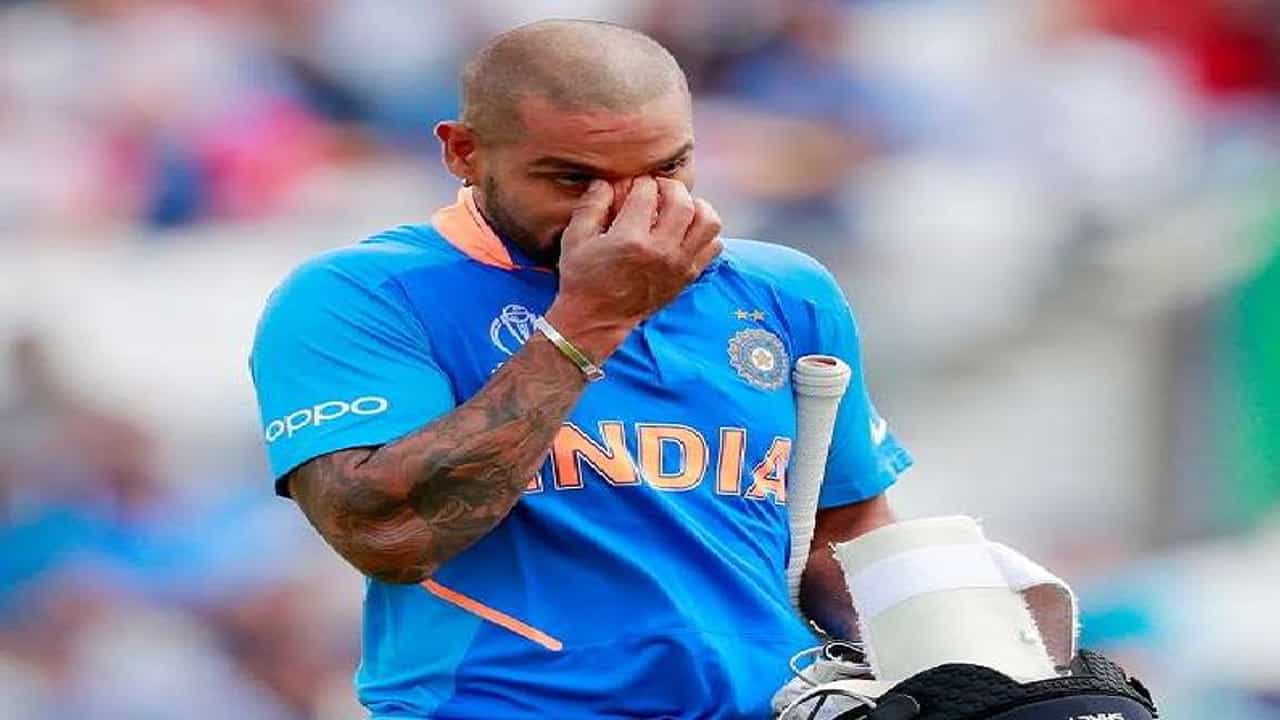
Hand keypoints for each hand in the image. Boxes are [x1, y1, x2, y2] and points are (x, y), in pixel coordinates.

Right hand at [547, 177, 721, 360]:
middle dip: (670, 187)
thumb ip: (591, 205)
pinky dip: (706, 234)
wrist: (596, 321)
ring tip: (680, 207)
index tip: (631, 187)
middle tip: (657, 189)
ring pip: (708, 222)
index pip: (647, 192)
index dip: (638, 182)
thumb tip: (605, 182)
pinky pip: (714, 247)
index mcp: (631, 240)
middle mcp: (661, 251)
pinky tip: (686, 232)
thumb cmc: (582, 279)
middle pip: (682, 202)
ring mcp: (678, 266)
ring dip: (697, 207)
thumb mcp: (575, 239)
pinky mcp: (687, 277)